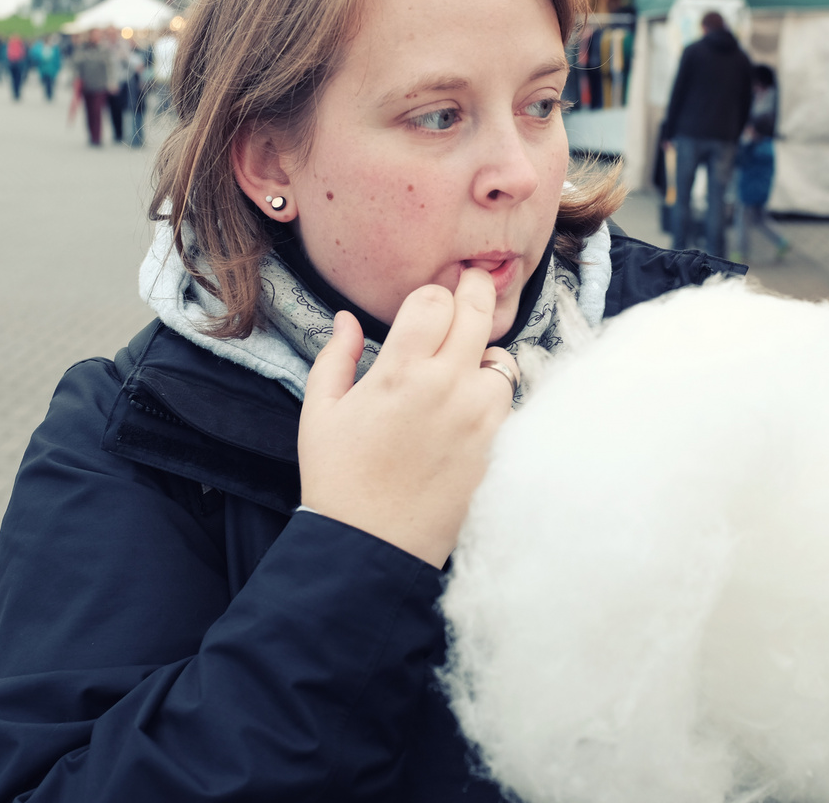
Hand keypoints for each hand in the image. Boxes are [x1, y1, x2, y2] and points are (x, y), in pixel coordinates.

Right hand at [298, 268, 515, 567]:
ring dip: (485, 353)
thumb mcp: (320, 412)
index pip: (435, 299)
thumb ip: (336, 357)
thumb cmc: (338, 479)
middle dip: (475, 290)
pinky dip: (493, 395)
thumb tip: (347, 319)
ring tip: (463, 364)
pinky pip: (508, 402)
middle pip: (478, 311)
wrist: (371, 546)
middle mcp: (447, 386)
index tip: (429, 300)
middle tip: (472, 282)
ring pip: (502, 357)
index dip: (432, 294)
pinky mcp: (496, 446)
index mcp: (400, 372)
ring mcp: (479, 417)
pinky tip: (470, 404)